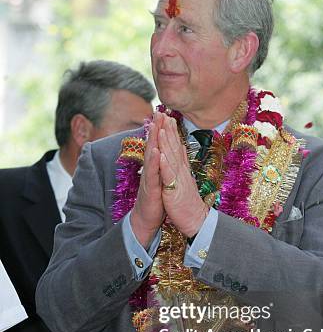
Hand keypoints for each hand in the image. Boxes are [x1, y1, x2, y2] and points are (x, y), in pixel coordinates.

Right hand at [130, 112, 164, 248]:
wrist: (147, 220)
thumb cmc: (155, 200)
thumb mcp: (160, 180)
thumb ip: (161, 166)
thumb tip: (163, 153)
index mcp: (155, 167)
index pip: (158, 145)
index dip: (161, 130)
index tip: (165, 113)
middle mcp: (150, 170)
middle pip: (153, 145)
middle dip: (156, 128)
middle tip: (158, 111)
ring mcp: (149, 178)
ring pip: (151, 156)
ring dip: (153, 140)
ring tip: (155, 125)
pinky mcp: (150, 189)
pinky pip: (152, 174)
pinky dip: (154, 162)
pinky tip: (156, 151)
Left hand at [158, 116, 208, 236]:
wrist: (196, 221)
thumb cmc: (188, 202)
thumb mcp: (185, 179)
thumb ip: (183, 164)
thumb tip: (182, 148)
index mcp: (182, 169)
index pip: (177, 146)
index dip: (172, 131)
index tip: (167, 116)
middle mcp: (181, 171)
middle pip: (174, 147)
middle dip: (168, 130)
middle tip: (164, 113)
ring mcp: (178, 180)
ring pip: (171, 158)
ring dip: (167, 142)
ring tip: (162, 127)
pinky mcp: (174, 190)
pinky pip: (169, 176)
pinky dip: (164, 164)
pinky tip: (160, 154)